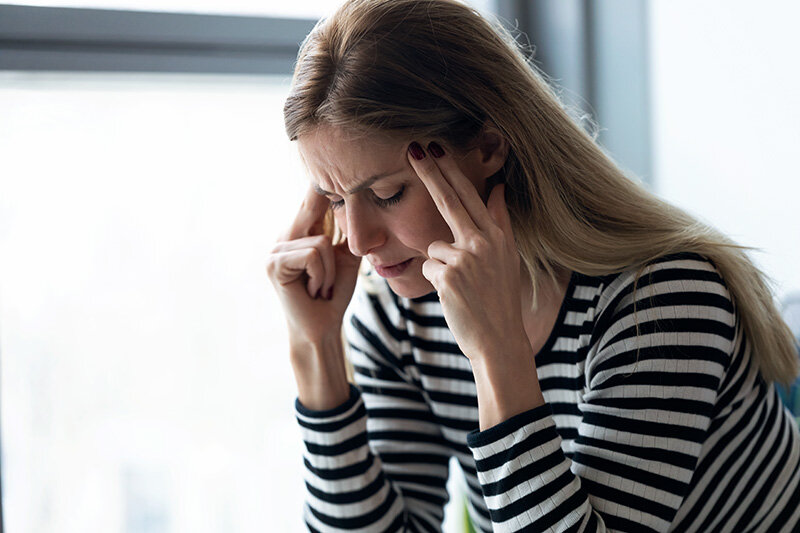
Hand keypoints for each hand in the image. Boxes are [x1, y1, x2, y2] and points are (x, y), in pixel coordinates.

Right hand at [266, 185, 361, 345]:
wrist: (322, 328)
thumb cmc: (333, 294)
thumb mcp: (346, 257)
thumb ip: (347, 231)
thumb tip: (358, 203)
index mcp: (299, 232)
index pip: (312, 200)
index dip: (321, 184)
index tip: (324, 158)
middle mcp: (284, 236)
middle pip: (315, 210)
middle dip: (333, 220)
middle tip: (334, 246)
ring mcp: (275, 250)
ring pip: (321, 241)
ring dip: (330, 269)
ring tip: (321, 285)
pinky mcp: (274, 265)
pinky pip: (314, 254)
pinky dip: (322, 275)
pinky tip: (314, 290)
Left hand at [408, 141, 529, 362]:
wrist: (499, 340)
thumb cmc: (499, 300)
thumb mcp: (508, 258)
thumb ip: (499, 221)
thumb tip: (498, 188)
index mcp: (497, 236)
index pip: (470, 196)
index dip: (451, 171)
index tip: (437, 149)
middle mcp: (483, 243)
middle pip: (450, 200)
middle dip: (431, 172)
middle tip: (414, 148)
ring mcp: (465, 259)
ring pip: (434, 246)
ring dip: (441, 265)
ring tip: (462, 288)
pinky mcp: (448, 276)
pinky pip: (428, 267)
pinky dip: (436, 282)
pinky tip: (455, 296)